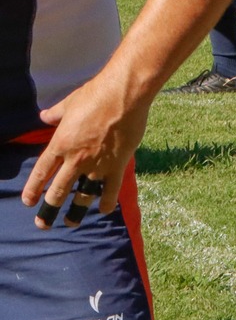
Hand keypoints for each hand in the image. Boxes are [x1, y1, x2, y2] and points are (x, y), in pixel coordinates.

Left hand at [23, 73, 148, 229]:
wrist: (123, 97)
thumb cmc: (95, 96)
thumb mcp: (68, 104)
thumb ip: (55, 114)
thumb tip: (44, 116)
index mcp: (60, 144)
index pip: (41, 172)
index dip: (33, 189)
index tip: (28, 202)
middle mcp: (75, 159)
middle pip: (59, 190)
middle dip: (49, 209)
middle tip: (43, 223)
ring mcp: (97, 164)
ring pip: (83, 195)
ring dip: (76, 212)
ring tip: (72, 223)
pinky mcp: (117, 165)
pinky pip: (110, 189)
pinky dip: (106, 201)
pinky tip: (103, 210)